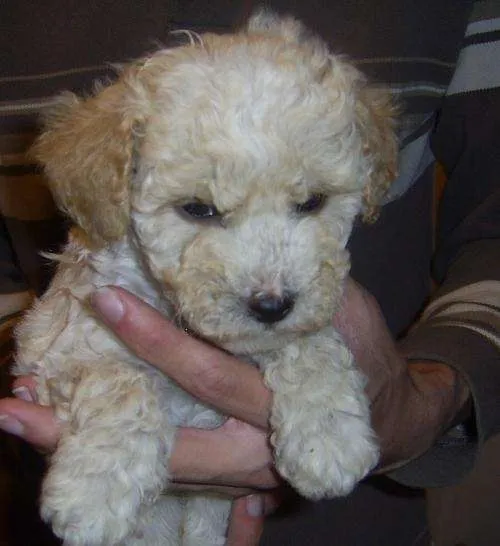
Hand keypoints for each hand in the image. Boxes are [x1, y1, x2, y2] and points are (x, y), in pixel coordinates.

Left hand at [0, 279, 470, 542]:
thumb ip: (303, 297)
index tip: (108, 301)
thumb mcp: (351, 320)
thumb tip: (255, 263)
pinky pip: (172, 472)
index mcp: (286, 403)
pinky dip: (126, 457)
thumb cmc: (368, 361)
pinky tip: (76, 437)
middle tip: (20, 403)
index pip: (210, 371)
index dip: (159, 339)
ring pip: (161, 471)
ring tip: (26, 424)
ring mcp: (241, 475)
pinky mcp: (232, 477)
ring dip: (94, 453)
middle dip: (92, 428)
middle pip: (168, 445)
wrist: (389, 420)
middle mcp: (256, 452)